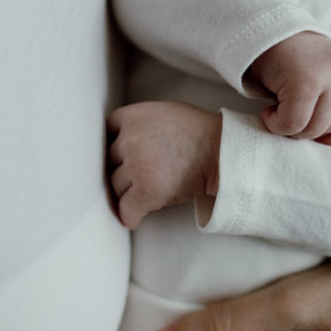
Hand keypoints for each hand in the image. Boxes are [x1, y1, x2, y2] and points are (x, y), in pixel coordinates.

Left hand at [107, 101, 220, 228]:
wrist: (223, 153)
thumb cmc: (199, 133)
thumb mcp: (165, 112)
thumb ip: (140, 121)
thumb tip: (122, 138)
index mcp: (134, 116)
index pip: (107, 131)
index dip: (115, 145)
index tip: (121, 156)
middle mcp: (131, 139)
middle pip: (110, 161)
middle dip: (122, 169)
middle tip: (136, 178)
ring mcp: (137, 166)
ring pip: (116, 186)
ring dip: (127, 193)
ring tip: (144, 194)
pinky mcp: (146, 191)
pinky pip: (126, 210)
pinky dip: (130, 216)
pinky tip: (134, 218)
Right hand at [247, 32, 330, 149]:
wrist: (267, 34)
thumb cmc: (295, 65)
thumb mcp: (328, 82)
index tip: (318, 139)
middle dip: (307, 130)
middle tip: (288, 114)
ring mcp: (330, 77)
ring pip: (313, 129)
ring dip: (290, 129)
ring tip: (278, 111)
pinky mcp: (306, 81)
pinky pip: (293, 123)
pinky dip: (276, 125)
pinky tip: (268, 112)